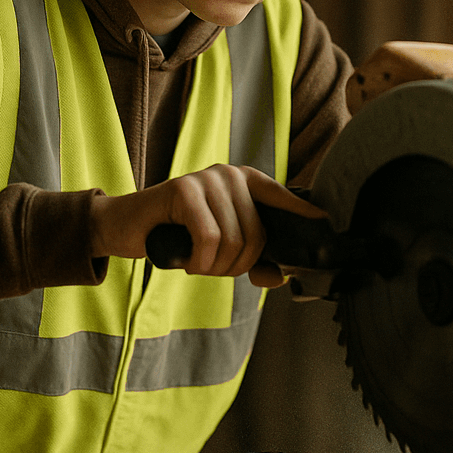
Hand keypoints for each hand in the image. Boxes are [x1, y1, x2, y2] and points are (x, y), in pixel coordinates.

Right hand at [90, 164, 325, 287]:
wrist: (126, 227)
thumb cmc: (177, 236)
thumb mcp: (218, 249)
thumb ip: (249, 260)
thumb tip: (278, 277)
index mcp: (244, 182)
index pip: (282, 196)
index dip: (304, 211)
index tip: (325, 222)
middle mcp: (229, 174)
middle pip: (257, 234)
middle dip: (237, 265)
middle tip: (213, 268)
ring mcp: (207, 178)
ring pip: (233, 239)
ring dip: (215, 267)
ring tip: (198, 264)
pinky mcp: (183, 189)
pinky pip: (209, 238)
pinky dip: (200, 262)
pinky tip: (188, 262)